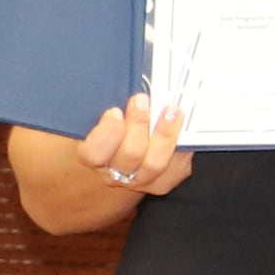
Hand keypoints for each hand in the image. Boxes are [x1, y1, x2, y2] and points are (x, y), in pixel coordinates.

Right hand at [78, 92, 192, 197]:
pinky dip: (180, 142)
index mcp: (93, 156)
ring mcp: (140, 181)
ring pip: (154, 163)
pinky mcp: (163, 182)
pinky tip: (181, 124)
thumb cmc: (113, 129)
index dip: (107, 132)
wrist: (125, 158)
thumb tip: (132, 92)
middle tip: (142, 100)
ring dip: (164, 134)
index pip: (94, 152)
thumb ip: (113, 108)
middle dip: (138, 124)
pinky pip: (176, 165)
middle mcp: (114, 173)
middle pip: (130, 154)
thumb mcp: (103, 117)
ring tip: (170, 110)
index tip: (115, 111)